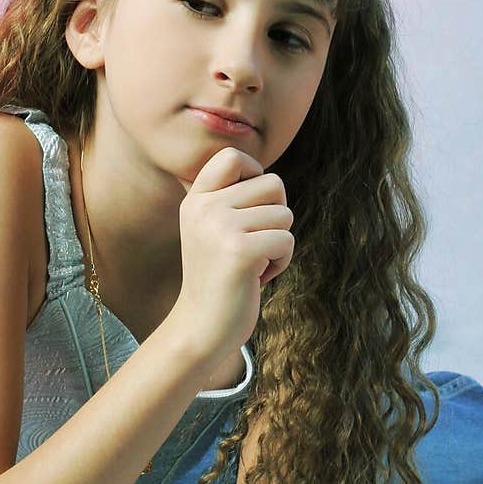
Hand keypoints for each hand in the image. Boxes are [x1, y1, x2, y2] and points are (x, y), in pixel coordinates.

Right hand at [173, 145, 293, 364]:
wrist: (201, 327)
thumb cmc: (218, 277)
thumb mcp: (213, 229)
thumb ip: (231, 199)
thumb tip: (266, 176)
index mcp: (196, 199)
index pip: (232, 156)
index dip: (256, 173)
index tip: (252, 206)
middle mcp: (204, 207)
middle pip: (273, 184)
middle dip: (277, 215)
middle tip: (256, 243)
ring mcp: (220, 227)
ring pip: (284, 214)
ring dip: (279, 243)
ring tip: (254, 263)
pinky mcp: (240, 251)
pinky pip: (286, 239)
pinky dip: (282, 261)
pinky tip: (258, 278)